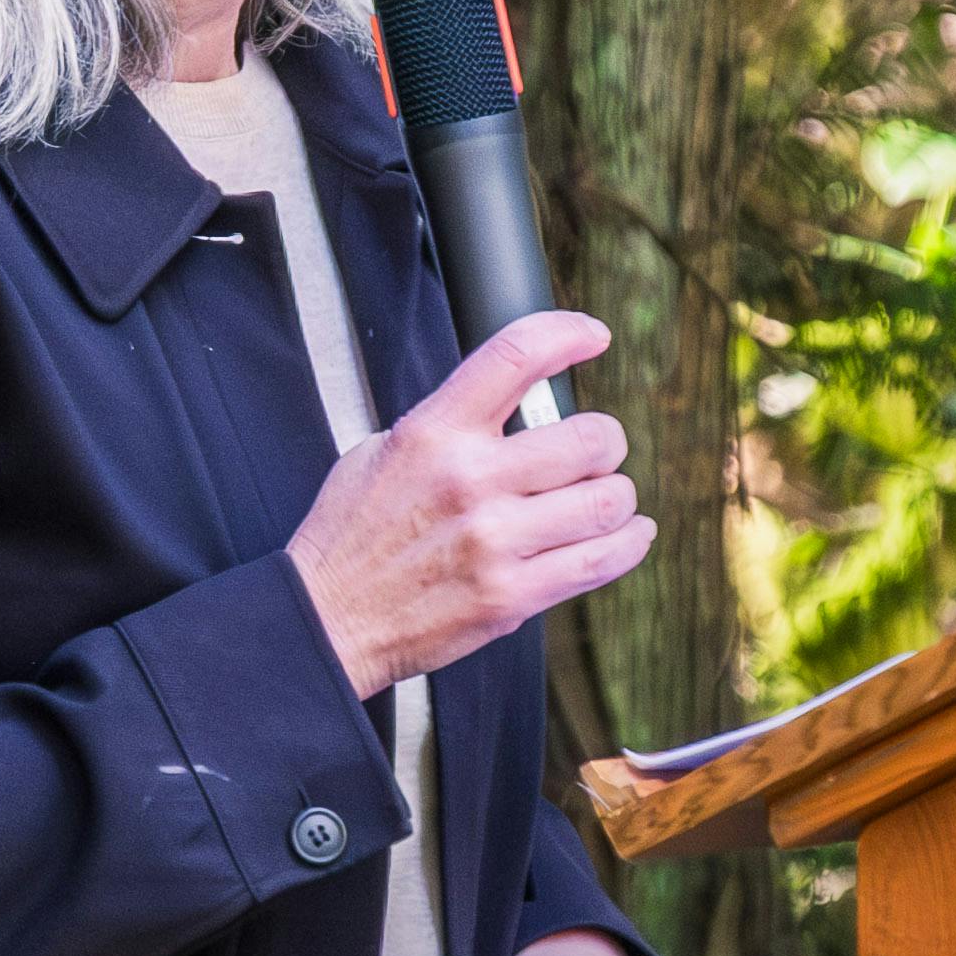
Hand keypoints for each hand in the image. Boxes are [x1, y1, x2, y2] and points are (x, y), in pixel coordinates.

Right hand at [287, 314, 654, 695]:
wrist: (326, 621)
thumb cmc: (351, 537)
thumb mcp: (382, 451)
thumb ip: (447, 423)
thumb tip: (512, 400)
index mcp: (433, 432)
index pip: (515, 356)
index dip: (568, 333)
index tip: (592, 336)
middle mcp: (468, 480)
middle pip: (590, 436)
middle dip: (606, 441)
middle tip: (597, 451)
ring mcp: (494, 541)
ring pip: (607, 500)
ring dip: (617, 496)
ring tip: (607, 498)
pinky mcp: (511, 597)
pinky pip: (600, 561)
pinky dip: (628, 543)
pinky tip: (628, 534)